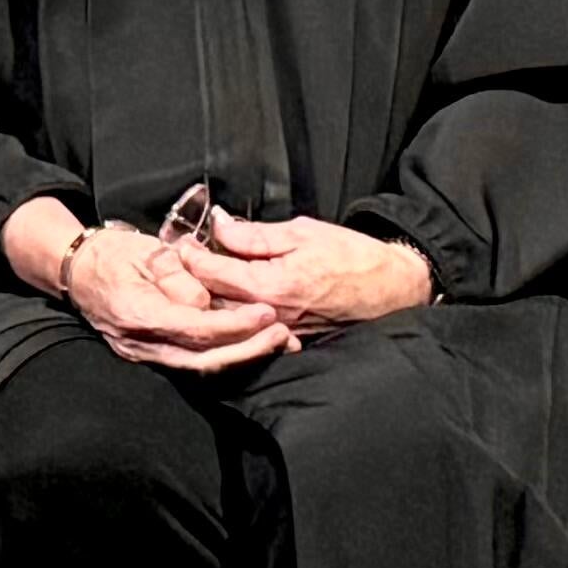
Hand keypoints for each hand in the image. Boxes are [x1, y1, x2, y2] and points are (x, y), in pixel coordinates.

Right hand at [1, 197, 295, 373]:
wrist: (78, 269)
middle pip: (202, 359)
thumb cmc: (113, 254)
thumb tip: (204, 301)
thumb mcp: (147, 252)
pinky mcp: (151, 355)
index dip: (234, 324)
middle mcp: (141, 342)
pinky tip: (250, 347)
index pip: (195, 328)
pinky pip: (192, 362)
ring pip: (200, 367)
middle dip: (247, 349)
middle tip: (281, 334)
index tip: (266, 313)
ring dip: (241, 356)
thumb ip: (177, 277)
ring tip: (276, 341)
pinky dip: (224, 356)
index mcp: (138, 312)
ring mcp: (144, 354)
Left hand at [180, 209, 433, 341]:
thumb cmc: (352, 256)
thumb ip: (255, 234)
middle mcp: (269, 315)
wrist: (392, 288)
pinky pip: (248, 330)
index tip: (180, 243)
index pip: (214, 273)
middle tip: (176, 261)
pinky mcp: (288, 341)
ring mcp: (278, 332)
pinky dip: (231, 315)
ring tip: (193, 280)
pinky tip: (223, 301)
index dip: (191, 257)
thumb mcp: (302, 232)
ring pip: (227, 319)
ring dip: (206, 300)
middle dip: (190, 281)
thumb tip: (220, 226)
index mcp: (271, 285)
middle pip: (212, 302)